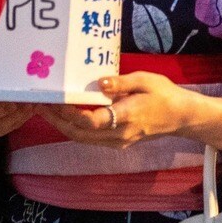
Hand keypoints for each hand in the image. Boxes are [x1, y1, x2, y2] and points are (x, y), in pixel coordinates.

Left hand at [38, 72, 192, 147]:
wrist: (181, 117)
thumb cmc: (164, 94)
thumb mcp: (146, 80)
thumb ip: (121, 82)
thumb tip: (99, 82)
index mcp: (127, 116)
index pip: (94, 121)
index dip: (73, 114)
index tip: (57, 101)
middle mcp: (119, 133)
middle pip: (80, 134)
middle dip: (57, 121)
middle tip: (40, 105)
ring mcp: (118, 141)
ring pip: (82, 139)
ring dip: (63, 126)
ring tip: (47, 110)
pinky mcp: (118, 142)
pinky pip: (90, 139)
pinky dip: (75, 129)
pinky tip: (66, 116)